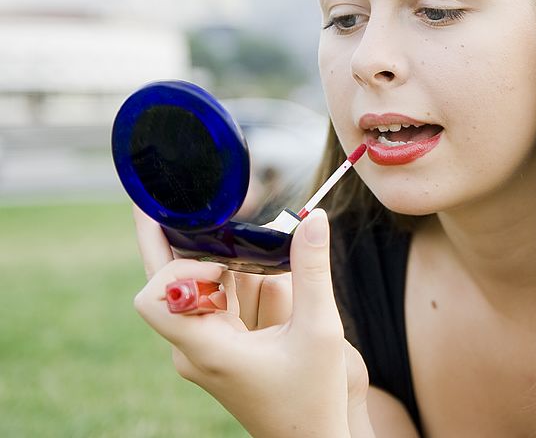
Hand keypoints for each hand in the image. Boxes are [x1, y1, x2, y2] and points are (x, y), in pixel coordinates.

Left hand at [132, 207, 371, 437]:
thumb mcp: (320, 330)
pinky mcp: (219, 349)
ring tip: (258, 243)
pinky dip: (237, 283)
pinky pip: (217, 304)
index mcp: (206, 349)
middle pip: (169, 283)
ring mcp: (204, 350)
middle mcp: (194, 348)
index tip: (218, 253)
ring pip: (198, 288)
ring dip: (226, 265)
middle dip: (191, 245)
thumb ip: (313, 271)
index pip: (152, 297)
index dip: (173, 264)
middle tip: (197, 201)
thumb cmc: (312, 397)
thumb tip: (316, 218)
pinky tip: (265, 271)